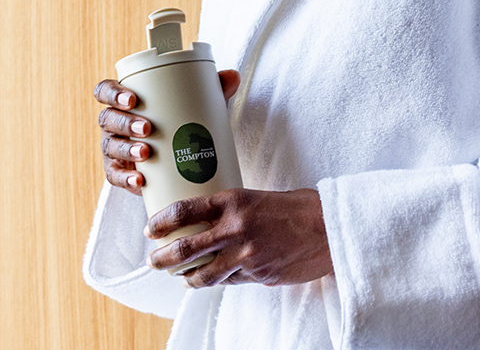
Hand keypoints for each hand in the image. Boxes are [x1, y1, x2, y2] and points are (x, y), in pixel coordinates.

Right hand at [94, 70, 241, 196]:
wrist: (178, 161)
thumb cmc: (181, 124)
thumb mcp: (194, 107)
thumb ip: (211, 90)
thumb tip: (232, 76)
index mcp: (124, 102)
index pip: (106, 91)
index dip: (113, 93)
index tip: (132, 98)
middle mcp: (114, 124)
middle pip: (108, 119)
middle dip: (125, 122)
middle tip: (148, 127)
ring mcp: (114, 149)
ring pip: (110, 146)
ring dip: (126, 149)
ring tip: (146, 152)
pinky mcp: (120, 173)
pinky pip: (115, 176)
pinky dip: (125, 178)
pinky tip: (139, 180)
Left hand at [145, 187, 332, 288]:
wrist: (330, 227)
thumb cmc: (294, 207)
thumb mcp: (255, 197)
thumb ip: (229, 211)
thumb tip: (204, 223)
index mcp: (232, 202)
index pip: (183, 211)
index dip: (160, 222)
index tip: (150, 230)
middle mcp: (235, 229)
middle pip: (185, 249)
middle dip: (162, 259)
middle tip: (154, 261)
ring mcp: (247, 256)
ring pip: (205, 275)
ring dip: (188, 278)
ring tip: (182, 278)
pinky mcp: (260, 276)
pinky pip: (232, 281)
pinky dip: (222, 280)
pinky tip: (217, 278)